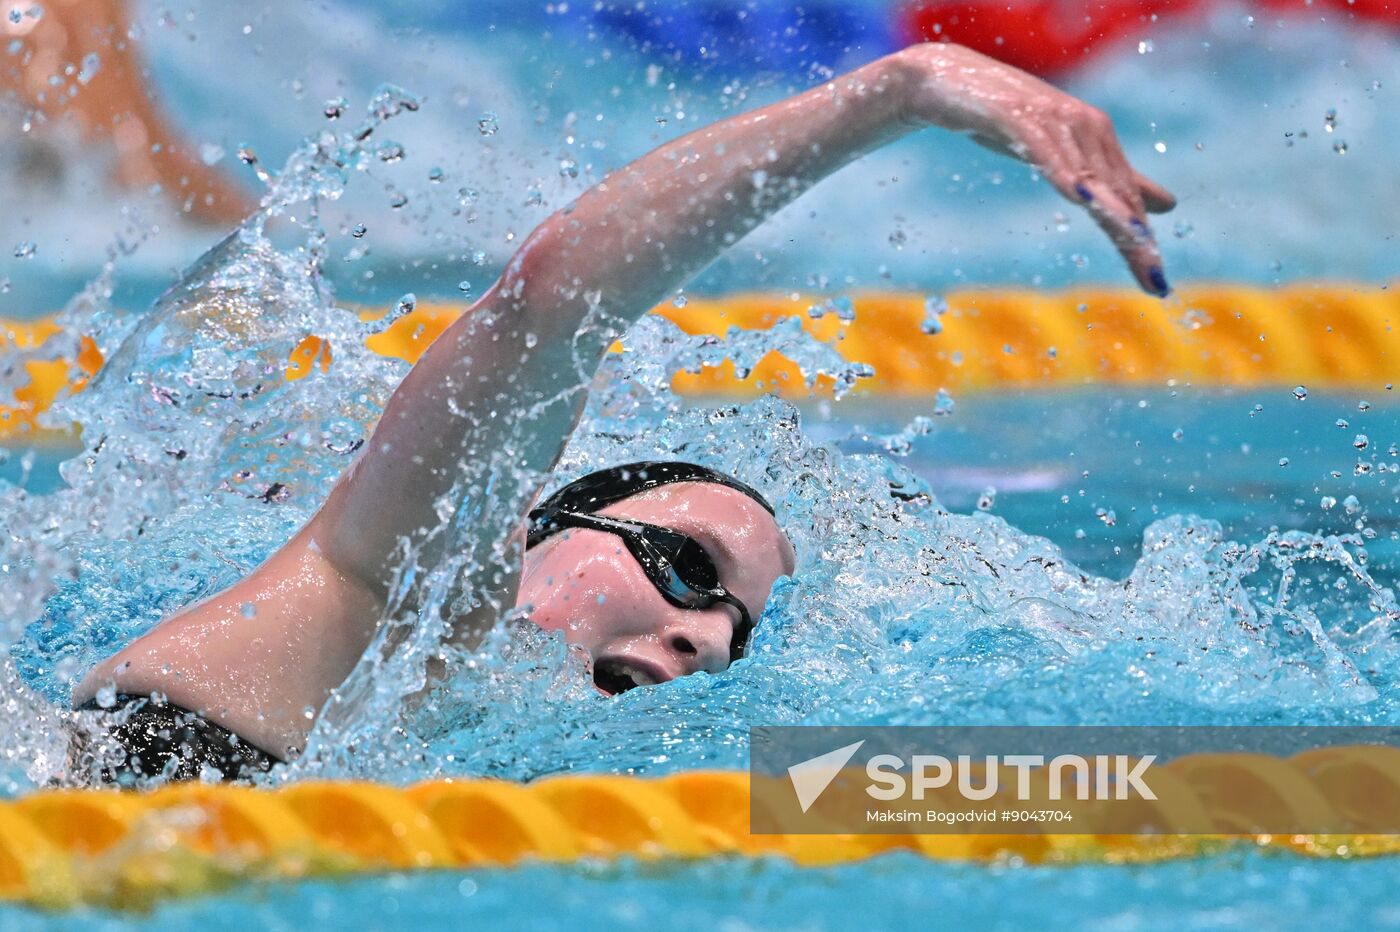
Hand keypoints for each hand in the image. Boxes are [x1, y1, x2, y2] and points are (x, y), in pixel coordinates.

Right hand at [895, 42, 1176, 295]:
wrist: (949, 80)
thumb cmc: (1005, 120)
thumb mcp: (1058, 154)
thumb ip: (1109, 178)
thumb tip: (1168, 206)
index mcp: (1097, 138)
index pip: (1126, 198)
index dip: (1140, 243)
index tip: (1157, 286)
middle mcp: (1084, 126)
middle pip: (1116, 192)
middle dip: (1134, 239)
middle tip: (1154, 281)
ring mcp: (1052, 120)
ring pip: (1088, 175)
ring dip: (1113, 211)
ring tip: (1135, 243)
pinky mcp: (1017, 117)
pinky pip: (1045, 150)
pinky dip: (1064, 173)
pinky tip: (1079, 196)